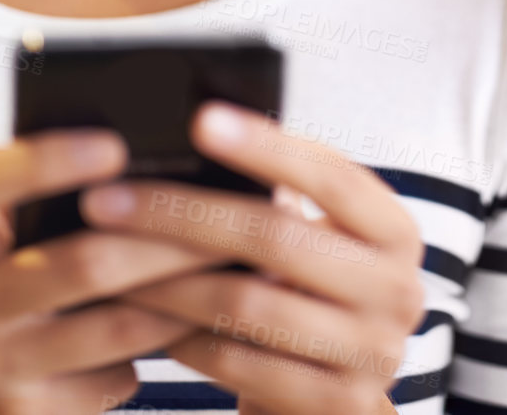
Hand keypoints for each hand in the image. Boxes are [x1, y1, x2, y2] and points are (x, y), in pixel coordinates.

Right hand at [0, 129, 239, 412]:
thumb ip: (39, 198)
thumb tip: (144, 157)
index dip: (43, 162)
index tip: (116, 144)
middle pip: (77, 263)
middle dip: (167, 240)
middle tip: (230, 219)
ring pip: (113, 327)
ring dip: (184, 297)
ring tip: (235, 269)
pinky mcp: (21, 414)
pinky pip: (114, 375)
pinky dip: (159, 349)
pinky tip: (194, 326)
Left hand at [76, 102, 425, 414]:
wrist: (340, 406)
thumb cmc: (312, 302)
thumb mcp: (318, 246)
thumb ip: (282, 202)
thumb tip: (196, 133)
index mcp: (395, 233)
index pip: (331, 175)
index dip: (266, 146)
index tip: (199, 120)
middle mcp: (398, 291)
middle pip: (276, 236)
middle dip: (181, 213)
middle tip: (108, 199)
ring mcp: (372, 354)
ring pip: (246, 302)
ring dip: (165, 279)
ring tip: (109, 260)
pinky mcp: (336, 405)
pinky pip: (239, 363)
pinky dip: (183, 337)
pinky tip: (144, 318)